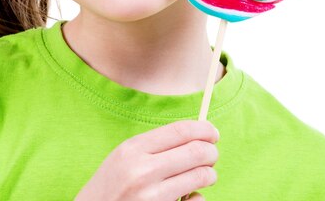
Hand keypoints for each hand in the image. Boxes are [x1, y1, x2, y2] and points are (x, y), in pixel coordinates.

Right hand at [75, 120, 218, 200]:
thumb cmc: (111, 185)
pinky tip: (188, 197)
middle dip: (211, 152)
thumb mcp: (124, 156)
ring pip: (202, 176)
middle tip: (211, 156)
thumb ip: (155, 145)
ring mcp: (152, 196)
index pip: (180, 131)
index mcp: (133, 149)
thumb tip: (196, 135)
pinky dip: (198, 198)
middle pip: (196, 151)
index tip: (213, 133)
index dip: (203, 130)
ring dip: (209, 175)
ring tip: (204, 175)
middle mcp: (143, 170)